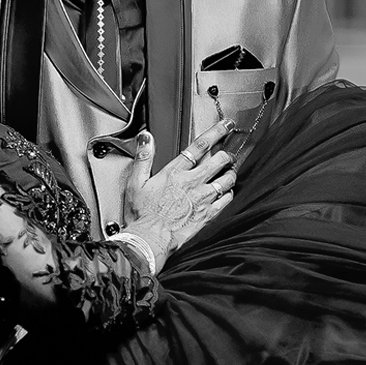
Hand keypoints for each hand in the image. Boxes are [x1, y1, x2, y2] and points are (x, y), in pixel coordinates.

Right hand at [122, 121, 236, 267]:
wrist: (150, 239)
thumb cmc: (142, 215)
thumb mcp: (135, 183)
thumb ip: (143, 158)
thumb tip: (146, 138)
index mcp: (175, 172)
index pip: (200, 146)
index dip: (216, 132)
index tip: (226, 126)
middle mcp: (192, 183)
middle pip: (220, 161)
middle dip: (227, 155)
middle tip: (228, 154)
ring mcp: (203, 199)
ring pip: (227, 179)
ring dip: (230, 174)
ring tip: (229, 173)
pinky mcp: (208, 214)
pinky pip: (227, 200)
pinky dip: (229, 195)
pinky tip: (226, 194)